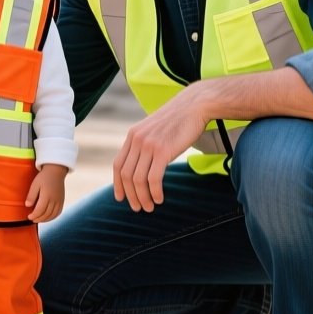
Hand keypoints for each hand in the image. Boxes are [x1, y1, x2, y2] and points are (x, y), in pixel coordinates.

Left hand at [27, 164, 67, 222]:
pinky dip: (52, 217)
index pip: (40, 210)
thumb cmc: (43, 177)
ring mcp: (59, 201)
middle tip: (32, 219)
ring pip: (53, 215)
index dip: (34, 215)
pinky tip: (47, 218)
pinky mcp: (62, 201)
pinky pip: (58, 213)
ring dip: (45, 220)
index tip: (29, 216)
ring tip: (38, 220)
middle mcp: (54, 200)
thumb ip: (31, 195)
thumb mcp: (35, 184)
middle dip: (38, 219)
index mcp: (47, 195)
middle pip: (46, 214)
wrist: (56, 171)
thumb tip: (27, 205)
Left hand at [112, 89, 208, 211]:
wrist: (195, 105)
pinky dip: (154, 192)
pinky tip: (159, 198)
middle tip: (138, 208)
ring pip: (138, 179)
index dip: (117, 184)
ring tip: (150, 207)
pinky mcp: (162, 150)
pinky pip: (153, 178)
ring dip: (143, 197)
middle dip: (130, 195)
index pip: (118, 164)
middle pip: (126, 175)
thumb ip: (146, 144)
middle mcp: (137, 140)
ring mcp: (148, 145)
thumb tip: (143, 164)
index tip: (120, 198)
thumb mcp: (155, 130)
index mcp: (132, 135)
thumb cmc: (179, 120)